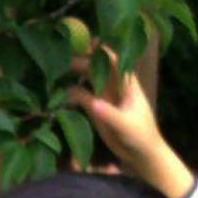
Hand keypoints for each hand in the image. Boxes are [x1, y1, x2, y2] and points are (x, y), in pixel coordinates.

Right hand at [64, 45, 164, 171]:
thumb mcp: (127, 126)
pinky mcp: (95, 109)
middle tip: (61, 60)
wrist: (142, 154)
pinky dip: (69, 94)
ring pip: (86, 79)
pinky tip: (57, 96)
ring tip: (55, 72)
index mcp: (126, 84)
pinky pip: (80, 96)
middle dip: (80, 60)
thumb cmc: (141, 136)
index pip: (114, 59)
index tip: (86, 43)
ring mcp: (104, 96)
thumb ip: (111, 115)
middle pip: (96, 66)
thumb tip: (93, 103)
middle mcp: (114, 86)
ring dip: (73, 74)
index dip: (101, 49)